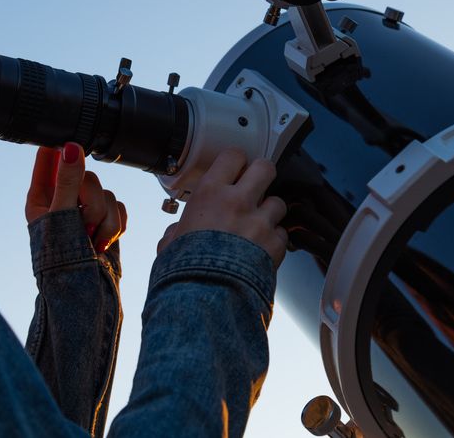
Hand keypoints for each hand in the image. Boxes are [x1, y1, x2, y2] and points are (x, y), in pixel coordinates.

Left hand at [26, 142, 127, 253]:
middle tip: (85, 226)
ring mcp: (85, 210)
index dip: (61, 146)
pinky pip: (119, 207)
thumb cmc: (62, 260)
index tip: (74, 142)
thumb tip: (71, 147)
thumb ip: (67, 182)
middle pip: (87, 176)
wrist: (86, 294)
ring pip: (106, 193)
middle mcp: (63, 199)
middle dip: (92, 203)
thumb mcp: (61, 217)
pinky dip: (115, 225)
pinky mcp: (105, 220)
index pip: (48, 157)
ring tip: (93, 240)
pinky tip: (103, 242)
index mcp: (42, 196)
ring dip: (105, 220)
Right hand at [157, 148, 287, 267]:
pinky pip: (282, 234)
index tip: (234, 169)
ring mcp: (260, 222)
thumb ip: (177, 232)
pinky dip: (275, 240)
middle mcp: (238, 201)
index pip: (233, 156)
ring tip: (257, 224)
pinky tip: (261, 249)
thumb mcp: (170, 243)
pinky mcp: (275, 244)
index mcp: (210, 193)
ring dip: (270, 211)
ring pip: (278, 201)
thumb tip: (175, 235)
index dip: (236, 161)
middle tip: (255, 185)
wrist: (206, 297)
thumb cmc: (185, 270)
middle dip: (262, 174)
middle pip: (265, 167)